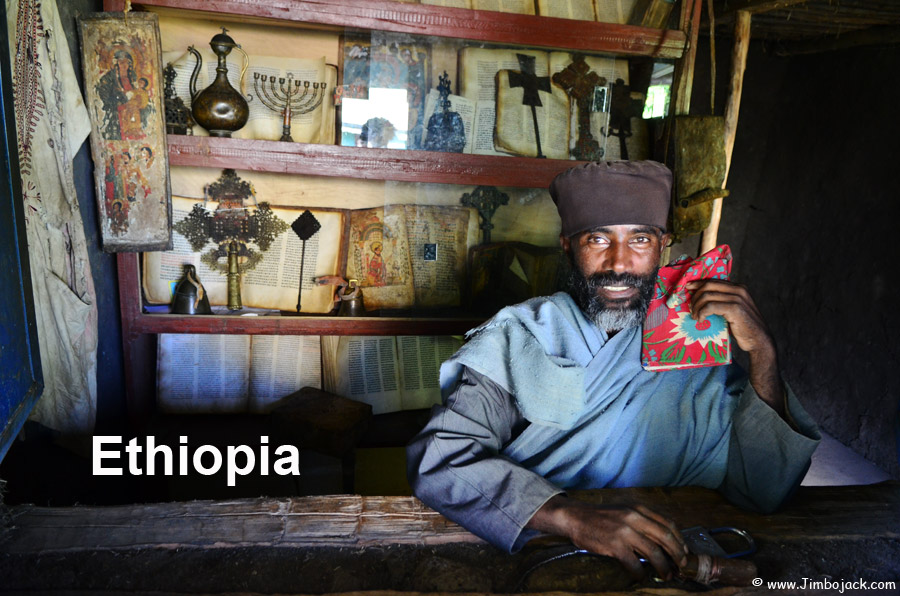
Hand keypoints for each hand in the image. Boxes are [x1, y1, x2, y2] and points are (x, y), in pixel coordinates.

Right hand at [527, 495, 687, 579]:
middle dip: (677, 555)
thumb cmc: (601, 517)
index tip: (683, 551)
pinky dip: (641, 573)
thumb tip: (663, 540)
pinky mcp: (615, 545)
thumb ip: (642, 521)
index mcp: (639, 509)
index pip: (668, 524)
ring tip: (666, 575)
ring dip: (664, 567)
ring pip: (654, 553)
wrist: (576, 517)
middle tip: (680, 566)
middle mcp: (634, 518)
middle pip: (665, 538)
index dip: (679, 539)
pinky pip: (635, 563)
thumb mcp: (624, 511)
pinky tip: (641, 576)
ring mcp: (624, 531)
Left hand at [685, 279, 782, 413]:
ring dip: (697, 307)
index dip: (698, 284)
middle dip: (695, 296)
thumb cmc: (743, 327)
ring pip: (707, 296)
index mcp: (738, 288)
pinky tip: (700, 320)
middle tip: (691, 309)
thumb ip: (722, 301)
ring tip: (695, 317)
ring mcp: (737, 298)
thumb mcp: (732, 310)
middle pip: (708, 286)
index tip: (687, 288)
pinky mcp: (734, 308)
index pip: (713, 281)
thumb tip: (701, 299)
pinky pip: (710, 306)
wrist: (759, 340)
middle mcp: (739, 290)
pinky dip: (702, 313)